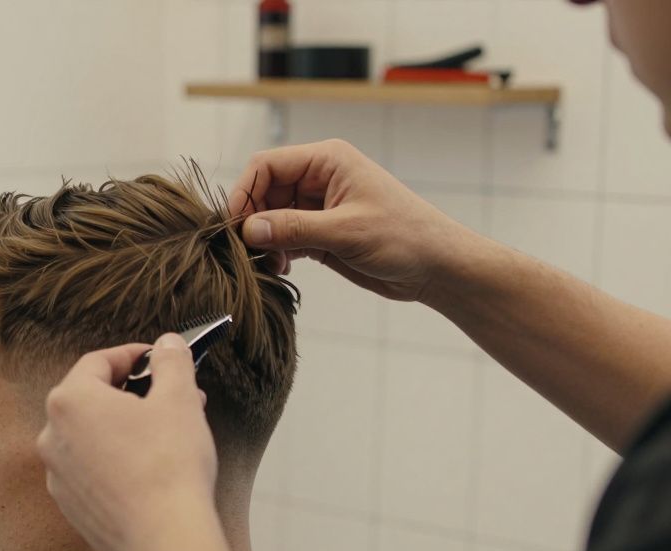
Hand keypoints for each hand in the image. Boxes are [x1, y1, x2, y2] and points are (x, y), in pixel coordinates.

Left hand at [37, 334, 218, 550]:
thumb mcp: (179, 399)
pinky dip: (117, 461)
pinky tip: (151, 469)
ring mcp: (58, 474)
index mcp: (70, 400)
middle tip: (171, 396)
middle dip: (134, 393)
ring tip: (168, 433)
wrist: (163, 539)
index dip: (133, 355)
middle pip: (93, 399)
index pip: (99, 362)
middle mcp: (52, 435)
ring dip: (126, 428)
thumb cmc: (168, 465)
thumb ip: (171, 362)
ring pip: (92, 436)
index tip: (158, 359)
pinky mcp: (70, 505)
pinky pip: (92, 470)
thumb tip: (168, 345)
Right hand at [229, 139, 484, 302]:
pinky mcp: (319, 233)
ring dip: (262, 241)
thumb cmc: (405, 237)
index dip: (244, 192)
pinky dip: (275, 253)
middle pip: (263, 192)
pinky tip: (281, 269)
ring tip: (269, 265)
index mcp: (326, 161)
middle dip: (252, 220)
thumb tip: (249, 229)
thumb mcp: (347, 231)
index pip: (266, 165)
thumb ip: (296, 228)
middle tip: (248, 251)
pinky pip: (283, 238)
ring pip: (269, 217)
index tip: (234, 225)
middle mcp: (317, 179)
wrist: (436, 267)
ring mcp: (317, 207)